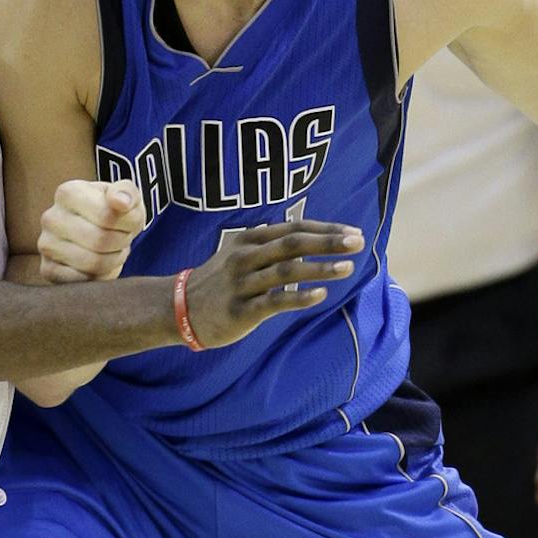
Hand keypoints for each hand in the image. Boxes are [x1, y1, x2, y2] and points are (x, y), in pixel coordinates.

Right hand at [39, 179, 144, 282]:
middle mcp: (51, 217)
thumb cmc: (115, 211)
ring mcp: (46, 245)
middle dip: (121, 243)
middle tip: (122, 238)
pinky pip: (81, 281)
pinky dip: (99, 277)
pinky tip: (99, 265)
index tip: (129, 220)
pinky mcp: (48, 270)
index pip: (106, 216)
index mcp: (68, 193)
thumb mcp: (127, 195)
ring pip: (92, 263)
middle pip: (100, 241)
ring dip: (113, 260)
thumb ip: (127, 193)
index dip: (128, 224)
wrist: (99, 231)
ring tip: (112, 249)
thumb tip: (120, 202)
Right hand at [182, 221, 363, 348]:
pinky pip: (274, 302)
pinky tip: (320, 296)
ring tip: (347, 268)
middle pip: (293, 244)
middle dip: (328, 242)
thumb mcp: (242, 254)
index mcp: (250, 240)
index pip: (294, 228)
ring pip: (286, 271)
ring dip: (320, 269)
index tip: (352, 232)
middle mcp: (246, 257)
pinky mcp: (240, 310)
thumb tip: (313, 239)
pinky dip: (299, 298)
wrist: (179, 309)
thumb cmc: (220, 282)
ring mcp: (242, 284)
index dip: (325, 229)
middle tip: (357, 242)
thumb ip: (274, 246)